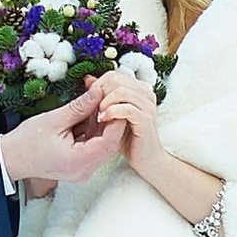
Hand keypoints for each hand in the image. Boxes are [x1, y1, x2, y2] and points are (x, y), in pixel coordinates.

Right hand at [0, 88, 117, 191]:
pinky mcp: (79, 166)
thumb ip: (80, 106)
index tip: (114, 102)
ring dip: (101, 125)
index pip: (109, 141)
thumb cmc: (26, 142)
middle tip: (107, 99)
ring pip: (103, 145)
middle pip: (109, 144)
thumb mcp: (54, 119)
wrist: (10, 159)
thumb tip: (99, 91)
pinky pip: (94, 148)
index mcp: (78, 162)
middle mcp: (84, 171)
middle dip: (110, 120)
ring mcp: (82, 170)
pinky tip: (87, 116)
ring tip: (95, 104)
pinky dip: (93, 132)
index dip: (116, 120)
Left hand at [84, 68, 221, 233]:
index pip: (113, 75)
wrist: (147, 161)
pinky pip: (127, 108)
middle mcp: (145, 93)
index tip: (89, 103)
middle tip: (92, 109)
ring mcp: (147, 105)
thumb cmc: (129, 139)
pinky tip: (103, 121)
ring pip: (121, 91)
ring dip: (104, 102)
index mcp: (138, 89)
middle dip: (99, 93)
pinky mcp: (146, 120)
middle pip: (116, 79)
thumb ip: (101, 96)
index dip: (97, 86)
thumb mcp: (111, 114)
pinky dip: (111, 112)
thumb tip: (88, 79)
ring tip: (97, 116)